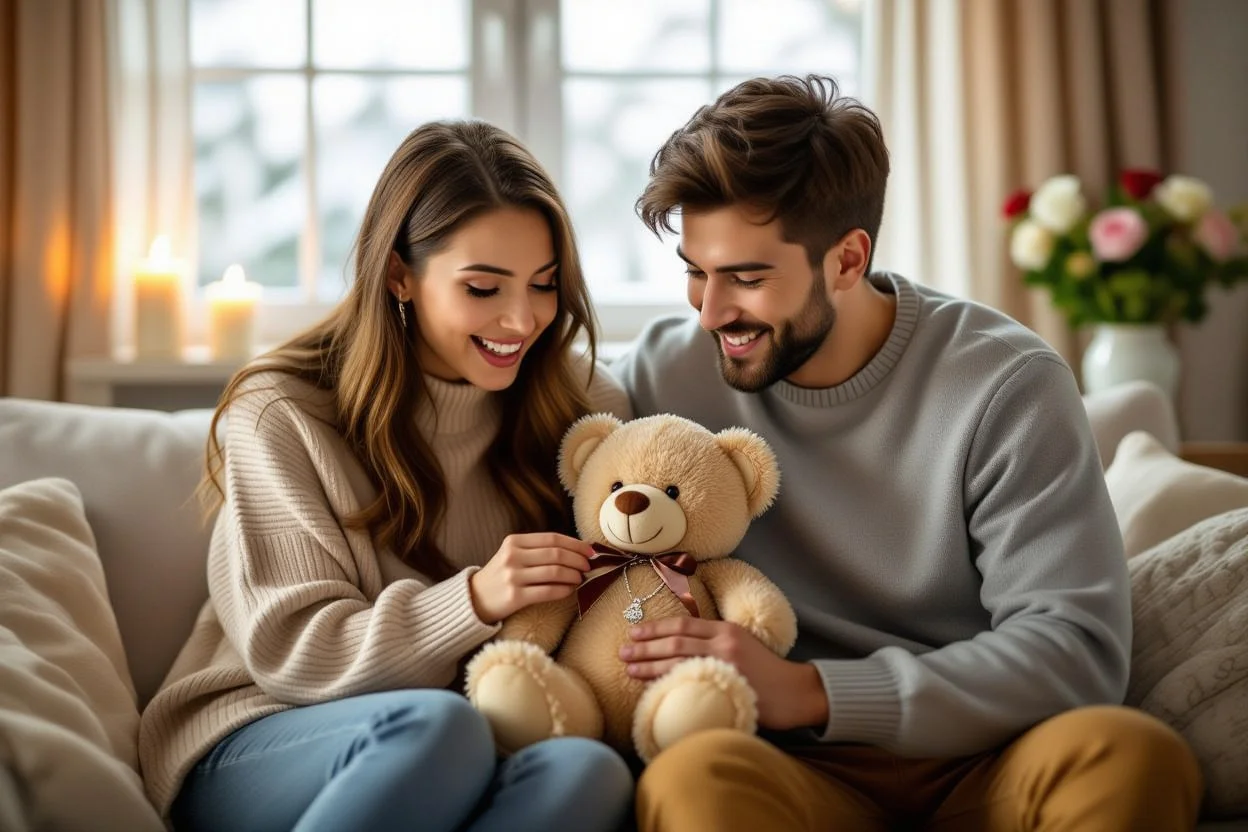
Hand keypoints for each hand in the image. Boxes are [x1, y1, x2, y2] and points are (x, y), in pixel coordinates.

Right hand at [470, 533, 594, 623]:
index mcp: (514, 541)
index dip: (575, 544)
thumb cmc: (501, 575)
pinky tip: (570, 590)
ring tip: (580, 579)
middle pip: (556, 554)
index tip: (590, 551)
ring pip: (554, 572)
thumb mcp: (513, 554)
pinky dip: (564, 590)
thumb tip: (576, 551)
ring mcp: (513, 576)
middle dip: (578, 560)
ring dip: (573, 576)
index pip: (552, 538)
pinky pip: (547, 591)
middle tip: (588, 566)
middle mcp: (513, 556)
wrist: (475, 598)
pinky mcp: (515, 597)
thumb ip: (538, 550)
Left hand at [620, 617, 828, 731]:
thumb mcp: (742, 646)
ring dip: (649, 664)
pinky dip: (669, 684)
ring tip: (628, 668)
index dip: (655, 628)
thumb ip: (714, 644)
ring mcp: (725, 665)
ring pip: (678, 660)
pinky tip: (652, 688)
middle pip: (675, 641)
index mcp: (726, 629)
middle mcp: (723, 642)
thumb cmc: (767, 672)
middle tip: (623, 652)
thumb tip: (679, 648)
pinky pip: (690, 683)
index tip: (634, 632)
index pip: (683, 624)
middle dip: (645, 646)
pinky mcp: (727, 686)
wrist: (795, 692)